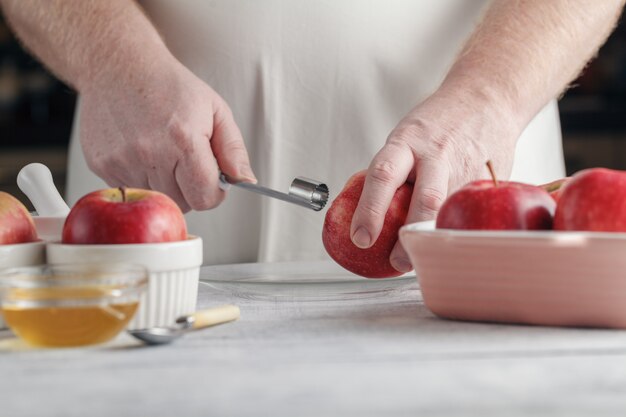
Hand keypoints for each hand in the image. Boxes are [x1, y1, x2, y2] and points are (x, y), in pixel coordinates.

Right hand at [79, 58, 254, 211]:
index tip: (212, 179)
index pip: (205, 197)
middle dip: (190, 189)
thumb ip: (234, 150)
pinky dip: (141, 178)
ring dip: (165, 184)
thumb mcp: (215, 110)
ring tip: (162, 152)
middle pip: (182, 204)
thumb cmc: (169, 86)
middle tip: (186, 161)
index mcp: (183, 140)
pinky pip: (132, 190)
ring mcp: (123, 161)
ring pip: (157, 199)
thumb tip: (245, 181)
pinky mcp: (102, 165)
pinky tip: (141, 152)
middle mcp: (150, 153)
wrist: (119, 65)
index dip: (214, 192)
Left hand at [350, 85, 521, 272]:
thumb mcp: (406, 138)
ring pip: (450, 211)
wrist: (488, 98)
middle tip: (397, 262)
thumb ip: (392, 172)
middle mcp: (437, 154)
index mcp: (407, 141)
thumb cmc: (438, 123)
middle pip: (425, 199)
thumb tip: (367, 214)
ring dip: (434, 237)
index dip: (370, 210)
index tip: (360, 238)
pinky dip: (457, 228)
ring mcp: (466, 167)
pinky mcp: (489, 180)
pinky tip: (449, 238)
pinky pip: (470, 211)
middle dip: (408, 235)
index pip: (383, 176)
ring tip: (423, 255)